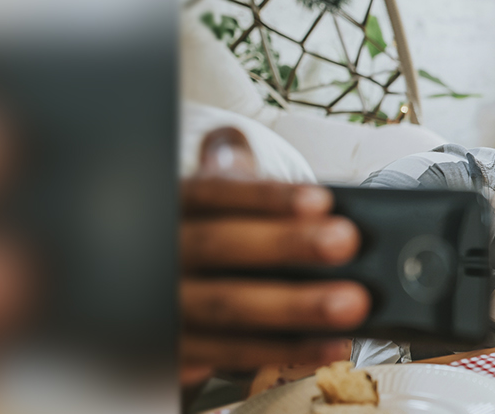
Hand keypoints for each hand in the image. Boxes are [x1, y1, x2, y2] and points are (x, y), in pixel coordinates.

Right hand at [179, 128, 367, 386]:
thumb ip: (222, 172)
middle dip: (284, 245)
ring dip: (292, 308)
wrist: (144, 305)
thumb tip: (229, 139)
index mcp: (170, 209)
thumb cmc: (193, 242)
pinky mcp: (176, 355)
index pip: (211, 194)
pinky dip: (282, 352)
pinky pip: (231, 355)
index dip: (263, 196)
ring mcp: (163, 307)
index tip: (318, 200)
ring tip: (349, 303)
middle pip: (218, 246)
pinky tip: (327, 346)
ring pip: (225, 308)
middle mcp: (160, 256)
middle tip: (343, 242)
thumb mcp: (198, 202)